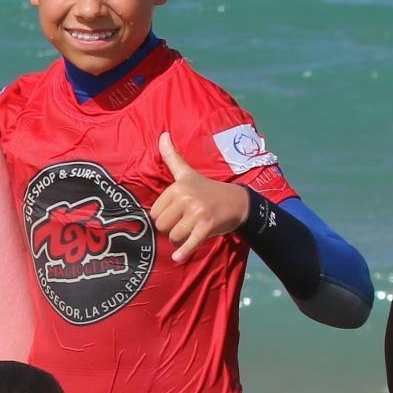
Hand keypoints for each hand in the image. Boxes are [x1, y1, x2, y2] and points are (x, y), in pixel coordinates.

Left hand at [150, 132, 253, 262]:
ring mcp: (197, 212)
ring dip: (180, 241)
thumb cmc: (207, 189)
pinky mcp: (207, 226)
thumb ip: (172, 157)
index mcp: (177, 187)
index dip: (164, 218)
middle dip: (171, 230)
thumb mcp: (187, 173)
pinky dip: (183, 253)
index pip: (154, 214)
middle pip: (162, 227)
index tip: (176, 214)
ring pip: (174, 237)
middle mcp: (186, 198)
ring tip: (191, 231)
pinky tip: (178, 258)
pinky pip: (189, 243)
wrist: (238, 201)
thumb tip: (162, 134)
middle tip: (184, 224)